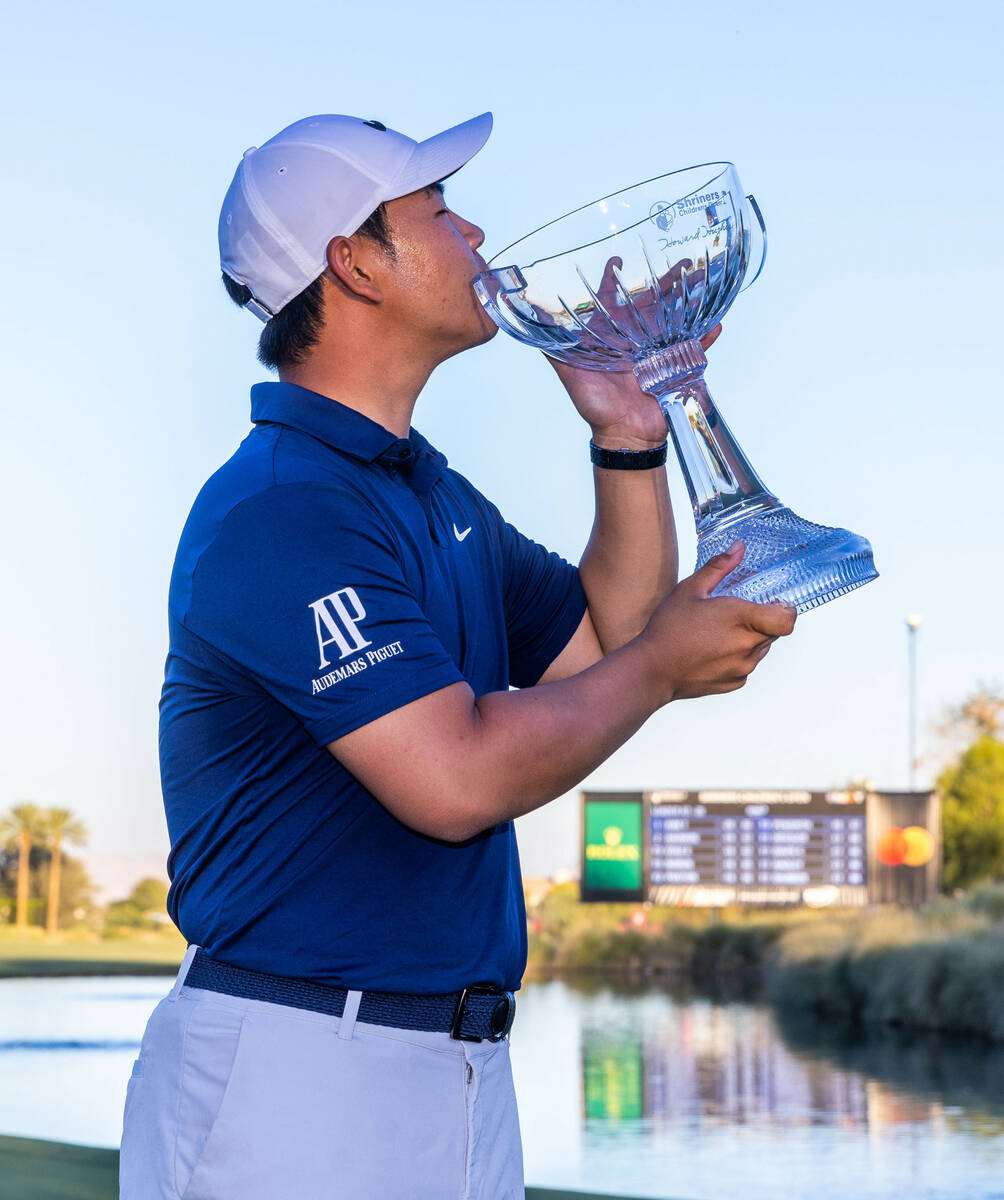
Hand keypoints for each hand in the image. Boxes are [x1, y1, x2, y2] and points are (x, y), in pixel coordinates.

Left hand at [545, 254, 721, 448]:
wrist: (624, 435)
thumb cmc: (595, 406)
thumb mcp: (571, 373)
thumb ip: (555, 347)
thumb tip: (532, 319)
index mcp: (610, 338)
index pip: (610, 301)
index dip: (611, 280)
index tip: (616, 259)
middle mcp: (634, 341)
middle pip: (651, 303)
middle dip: (667, 280)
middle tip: (683, 260)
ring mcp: (656, 353)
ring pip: (676, 318)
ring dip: (692, 299)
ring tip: (705, 278)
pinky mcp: (674, 368)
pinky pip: (694, 349)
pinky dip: (706, 338)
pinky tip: (716, 323)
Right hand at [639, 542, 796, 701]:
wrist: (652, 671)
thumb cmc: (668, 629)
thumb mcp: (690, 589)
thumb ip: (719, 566)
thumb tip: (738, 548)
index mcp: (741, 619)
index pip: (787, 619)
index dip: (786, 610)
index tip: (775, 603)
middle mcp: (747, 646)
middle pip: (773, 631)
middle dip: (761, 621)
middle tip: (734, 614)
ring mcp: (743, 667)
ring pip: (760, 649)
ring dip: (749, 639)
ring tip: (718, 633)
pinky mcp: (735, 682)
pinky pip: (746, 665)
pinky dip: (736, 657)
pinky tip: (711, 650)